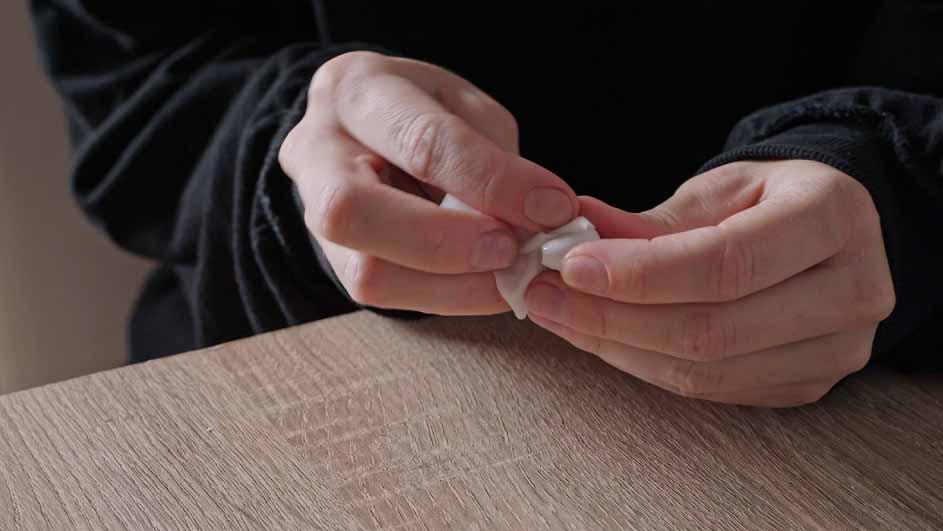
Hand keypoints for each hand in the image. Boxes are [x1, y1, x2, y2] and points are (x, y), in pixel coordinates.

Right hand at [279, 51, 577, 313]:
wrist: (370, 132)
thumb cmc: (425, 111)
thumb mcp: (467, 108)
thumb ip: (493, 158)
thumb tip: (535, 221)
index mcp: (356, 90)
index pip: (421, 142)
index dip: (493, 182)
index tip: (553, 208)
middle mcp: (316, 152)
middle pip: (352, 213)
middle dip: (446, 243)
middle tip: (514, 250)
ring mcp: (312, 213)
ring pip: (367, 273)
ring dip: (455, 285)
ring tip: (511, 273)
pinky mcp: (335, 262)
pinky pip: (387, 297)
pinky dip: (450, 296)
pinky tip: (488, 284)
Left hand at [524, 160, 895, 406]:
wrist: (823, 233)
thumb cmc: (766, 199)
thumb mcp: (716, 188)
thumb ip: (650, 221)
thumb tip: (573, 237)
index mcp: (833, 217)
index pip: (728, 262)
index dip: (641, 274)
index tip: (570, 265)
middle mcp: (852, 290)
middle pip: (714, 329)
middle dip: (612, 316)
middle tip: (542, 293)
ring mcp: (836, 349)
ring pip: (706, 370)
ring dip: (616, 346)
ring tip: (556, 313)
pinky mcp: (807, 384)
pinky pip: (709, 389)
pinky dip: (642, 364)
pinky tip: (598, 336)